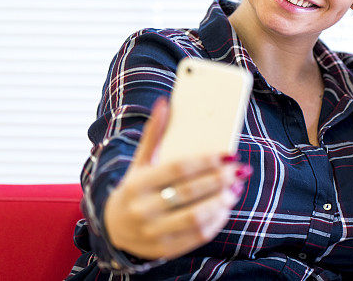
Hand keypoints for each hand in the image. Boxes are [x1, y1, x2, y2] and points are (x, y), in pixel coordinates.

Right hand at [103, 97, 250, 259]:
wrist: (112, 229)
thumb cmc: (135, 188)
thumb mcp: (140, 162)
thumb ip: (154, 135)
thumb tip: (164, 102)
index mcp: (137, 184)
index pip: (178, 169)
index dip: (207, 161)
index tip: (229, 153)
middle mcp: (143, 210)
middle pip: (190, 193)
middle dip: (220, 180)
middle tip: (239, 169)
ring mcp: (153, 233)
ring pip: (196, 217)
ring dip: (221, 202)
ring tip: (235, 188)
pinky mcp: (164, 249)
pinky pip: (197, 236)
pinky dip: (216, 220)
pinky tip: (225, 206)